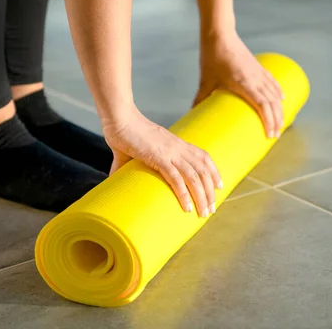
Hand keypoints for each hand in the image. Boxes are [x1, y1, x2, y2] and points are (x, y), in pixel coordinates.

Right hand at [102, 107, 222, 217]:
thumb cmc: (124, 132)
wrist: (119, 119)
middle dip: (210, 191)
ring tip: (203, 213)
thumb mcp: (135, 149)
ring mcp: (170, 153)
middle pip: (203, 171)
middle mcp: (178, 148)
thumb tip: (113, 177)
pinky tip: (187, 207)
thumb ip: (126, 164)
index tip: (219, 186)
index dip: (213, 172)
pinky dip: (184, 194)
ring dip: (202, 196)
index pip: (203, 157)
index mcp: (177, 144)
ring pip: (194, 177)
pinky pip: (176, 178)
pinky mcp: (159, 158)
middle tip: (211, 209)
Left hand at [195, 32, 284, 137]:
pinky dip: (278, 91)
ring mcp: (258, 72)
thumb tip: (192, 112)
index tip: (270, 134)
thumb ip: (200, 98)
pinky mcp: (259, 66)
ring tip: (280, 122)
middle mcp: (255, 78)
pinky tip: (282, 99)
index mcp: (243, 82)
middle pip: (272, 102)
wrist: (219, 34)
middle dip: (276, 119)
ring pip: (275, 93)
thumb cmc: (212, 57)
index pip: (262, 104)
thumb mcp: (205, 80)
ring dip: (279, 109)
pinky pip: (273, 82)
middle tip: (275, 135)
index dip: (268, 120)